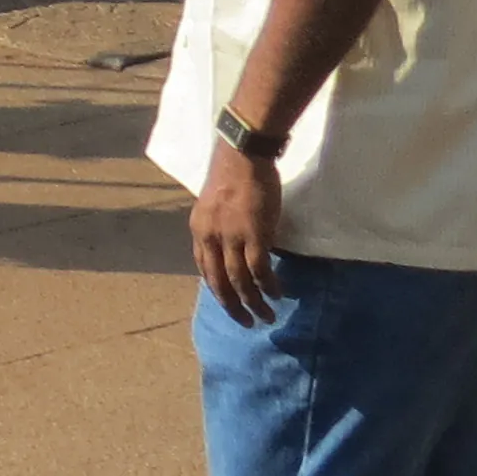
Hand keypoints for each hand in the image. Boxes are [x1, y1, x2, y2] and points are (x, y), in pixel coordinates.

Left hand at [190, 143, 283, 324]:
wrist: (243, 153)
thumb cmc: (233, 173)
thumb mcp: (215, 203)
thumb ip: (220, 226)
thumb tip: (232, 245)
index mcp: (199, 229)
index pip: (203, 267)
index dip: (216, 287)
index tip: (228, 300)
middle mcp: (210, 236)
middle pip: (218, 281)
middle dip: (232, 305)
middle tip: (245, 322)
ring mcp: (231, 236)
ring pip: (240, 281)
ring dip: (252, 302)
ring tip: (265, 316)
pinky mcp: (254, 234)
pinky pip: (260, 269)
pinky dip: (268, 285)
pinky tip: (277, 294)